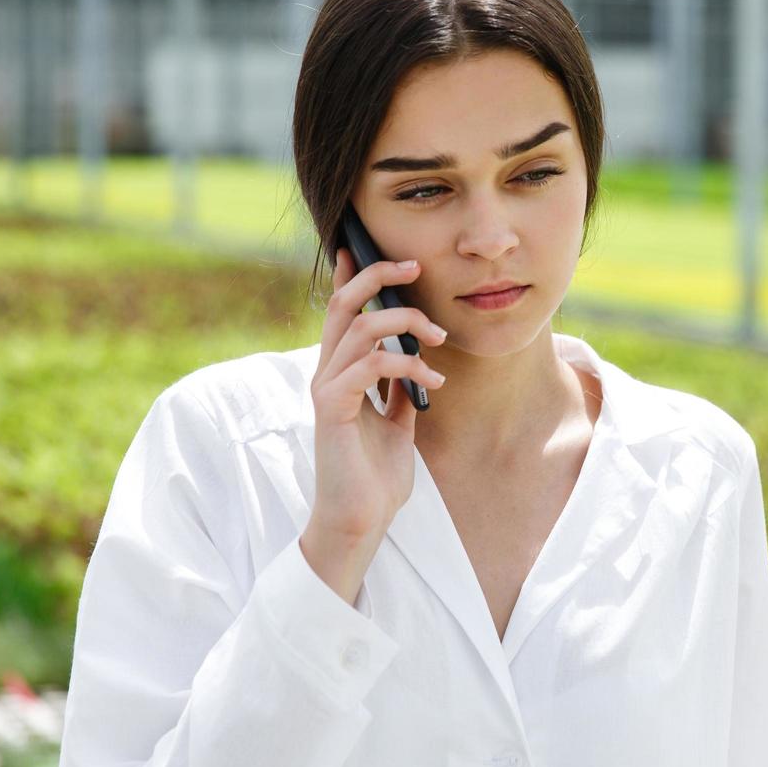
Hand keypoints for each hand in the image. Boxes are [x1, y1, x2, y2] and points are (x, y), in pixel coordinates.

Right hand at [307, 249, 447, 542]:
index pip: (343, 311)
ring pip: (361, 328)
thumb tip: (417, 362)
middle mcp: (327, 373)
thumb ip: (399, 389)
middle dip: (379, 276)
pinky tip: (431, 379)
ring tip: (440, 340)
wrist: (359, 521)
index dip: (354, 274)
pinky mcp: (332, 408)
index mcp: (340, 372)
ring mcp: (327, 389)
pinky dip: (405, 363)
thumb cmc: (375, 476)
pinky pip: (368, 365)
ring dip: (407, 324)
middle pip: (344, 303)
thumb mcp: (396, 423)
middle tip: (416, 267)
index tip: (370, 246)